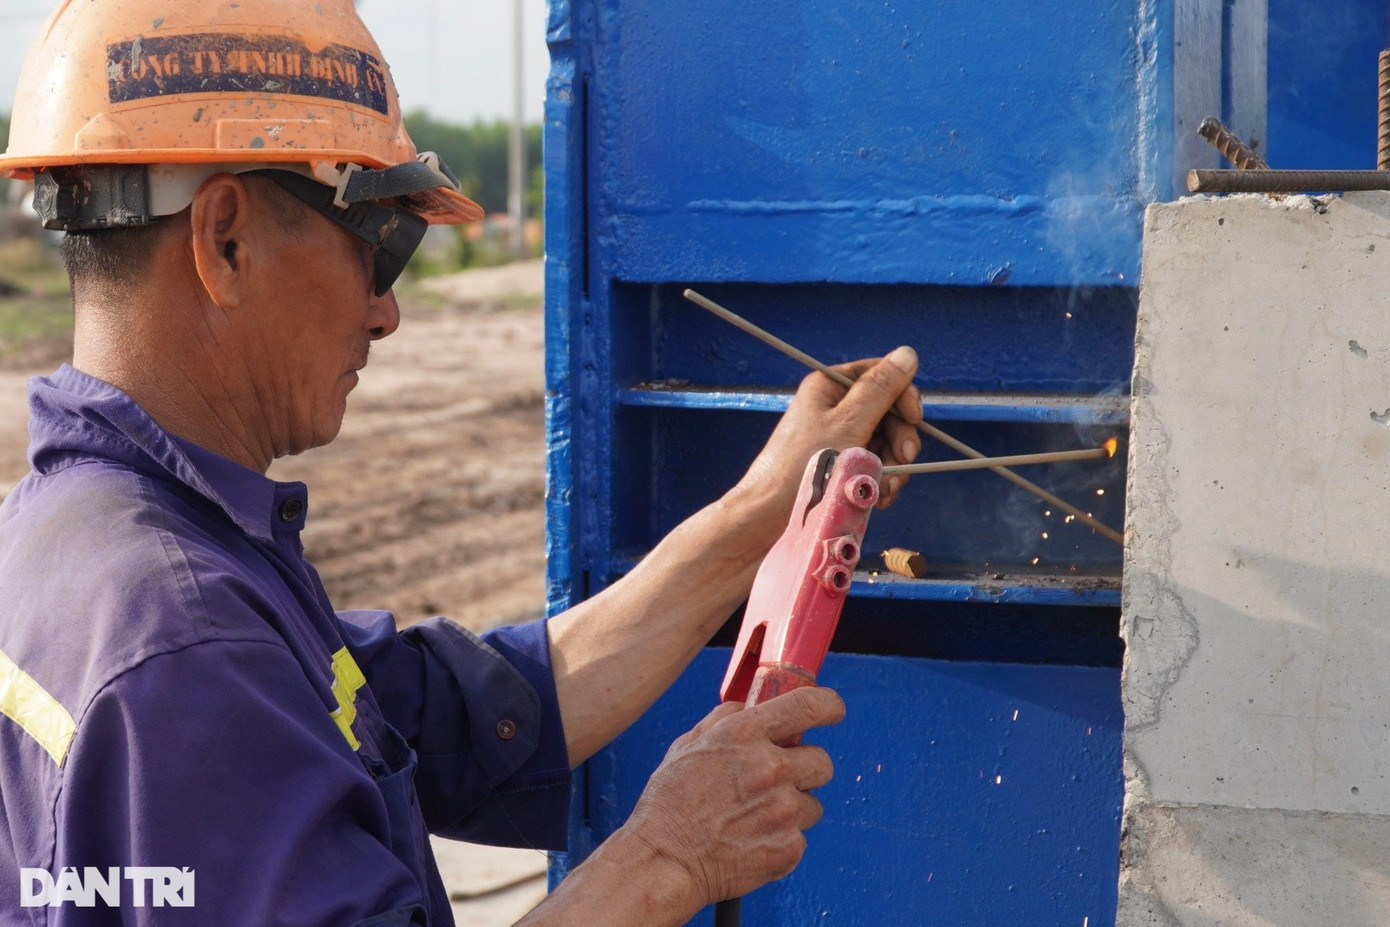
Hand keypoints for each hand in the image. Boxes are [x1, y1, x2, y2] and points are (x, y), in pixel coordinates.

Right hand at [619, 686, 845, 906]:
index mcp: (743, 735)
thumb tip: (752, 707)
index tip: (832, 711)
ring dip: (792, 809)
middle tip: (778, 782)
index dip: (829, 706)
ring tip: (754, 818)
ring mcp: (782, 810)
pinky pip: (800, 837)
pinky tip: (751, 840)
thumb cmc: (669, 805)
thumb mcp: (689, 745)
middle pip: (822, 761)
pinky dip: (781, 839)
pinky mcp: (788, 847)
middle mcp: (769, 767)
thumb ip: (726, 719)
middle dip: (805, 769)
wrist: (664, 862)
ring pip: (812, 803)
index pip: (808, 705)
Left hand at [731, 347, 922, 541]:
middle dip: (899, 438)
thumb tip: (907, 354)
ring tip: (887, 487)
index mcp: (830, 387)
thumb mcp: (848, 422)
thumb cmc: (804, 465)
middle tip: (904, 459)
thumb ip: (880, 389)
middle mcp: (833, 408)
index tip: (914, 418)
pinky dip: (880, 479)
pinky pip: (872, 464)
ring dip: (893, 465)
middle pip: (887, 412)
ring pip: (883, 442)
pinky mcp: (839, 463)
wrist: (770, 513)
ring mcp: (837, 437)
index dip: (904, 395)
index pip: (880, 375)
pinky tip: (879, 496)